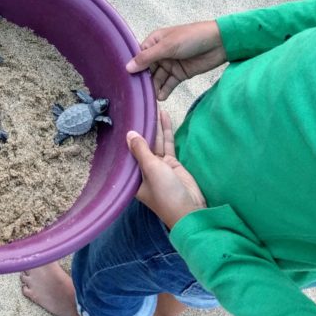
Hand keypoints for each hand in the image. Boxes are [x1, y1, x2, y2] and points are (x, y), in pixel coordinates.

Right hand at [126, 21, 225, 100]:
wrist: (219, 43)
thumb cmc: (191, 38)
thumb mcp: (167, 46)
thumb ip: (147, 58)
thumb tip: (128, 67)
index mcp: (154, 41)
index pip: (139, 56)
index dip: (133, 67)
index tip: (125, 79)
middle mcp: (160, 53)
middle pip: (147, 69)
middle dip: (142, 80)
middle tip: (136, 93)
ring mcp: (170, 64)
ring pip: (157, 78)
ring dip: (153, 87)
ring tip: (148, 98)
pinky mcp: (180, 74)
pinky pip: (169, 84)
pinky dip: (164, 91)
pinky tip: (160, 98)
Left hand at [127, 110, 205, 229]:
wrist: (190, 209)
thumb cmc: (165, 192)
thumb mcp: (151, 169)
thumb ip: (141, 150)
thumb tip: (129, 134)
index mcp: (133, 176)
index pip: (127, 151)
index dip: (127, 136)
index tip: (124, 118)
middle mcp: (144, 170)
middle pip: (142, 144)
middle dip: (142, 127)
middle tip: (140, 106)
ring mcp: (159, 166)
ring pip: (156, 142)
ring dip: (155, 126)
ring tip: (153, 106)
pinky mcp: (172, 163)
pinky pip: (167, 144)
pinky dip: (166, 132)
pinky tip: (164, 117)